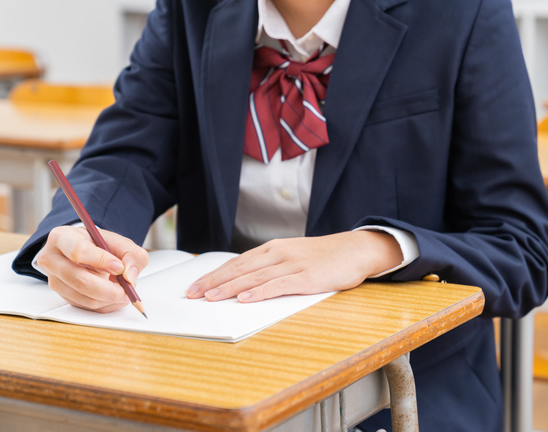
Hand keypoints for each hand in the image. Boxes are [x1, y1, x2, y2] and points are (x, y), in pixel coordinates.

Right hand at [36, 226, 149, 312]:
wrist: (88, 252)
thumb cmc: (101, 245)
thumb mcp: (121, 243)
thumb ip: (132, 255)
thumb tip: (130, 276)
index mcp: (62, 237)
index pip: (78, 251)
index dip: (101, 261)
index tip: (119, 266)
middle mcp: (52, 259)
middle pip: (79, 280)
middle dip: (110, 288)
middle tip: (128, 287)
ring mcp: (54, 280)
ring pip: (85, 297)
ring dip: (110, 298)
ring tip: (124, 287)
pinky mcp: (63, 296)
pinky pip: (87, 306)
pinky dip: (107, 304)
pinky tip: (115, 294)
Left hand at [185, 231, 402, 302]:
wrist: (355, 250)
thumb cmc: (323, 256)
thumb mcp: (293, 255)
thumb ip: (270, 266)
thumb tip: (244, 283)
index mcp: (273, 248)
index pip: (237, 263)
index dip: (214, 275)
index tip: (195, 286)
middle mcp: (279, 254)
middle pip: (240, 269)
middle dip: (214, 282)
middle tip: (193, 294)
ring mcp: (293, 265)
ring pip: (255, 278)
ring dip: (230, 288)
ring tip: (211, 298)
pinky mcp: (307, 278)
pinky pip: (279, 285)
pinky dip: (261, 292)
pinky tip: (246, 299)